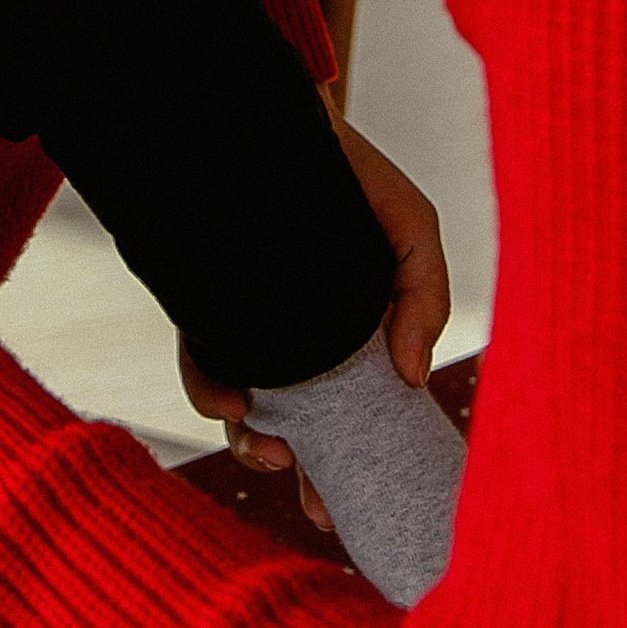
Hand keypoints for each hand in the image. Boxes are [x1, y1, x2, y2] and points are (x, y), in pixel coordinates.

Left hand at [178, 107, 451, 525]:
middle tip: (318, 501)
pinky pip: (201, 369)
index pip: (352, 419)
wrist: (277, 119)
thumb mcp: (410, 228)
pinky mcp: (202, 312)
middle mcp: (294, 342)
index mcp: (350, 337)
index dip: (352, 469)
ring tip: (272, 447)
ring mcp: (247, 331)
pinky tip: (232, 398)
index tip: (347, 508)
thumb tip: (410, 376)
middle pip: (295, 429)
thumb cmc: (351, 177)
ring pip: (245, 411)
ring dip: (254, 445)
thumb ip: (424, 298)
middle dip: (303, 475)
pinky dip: (213, 394)